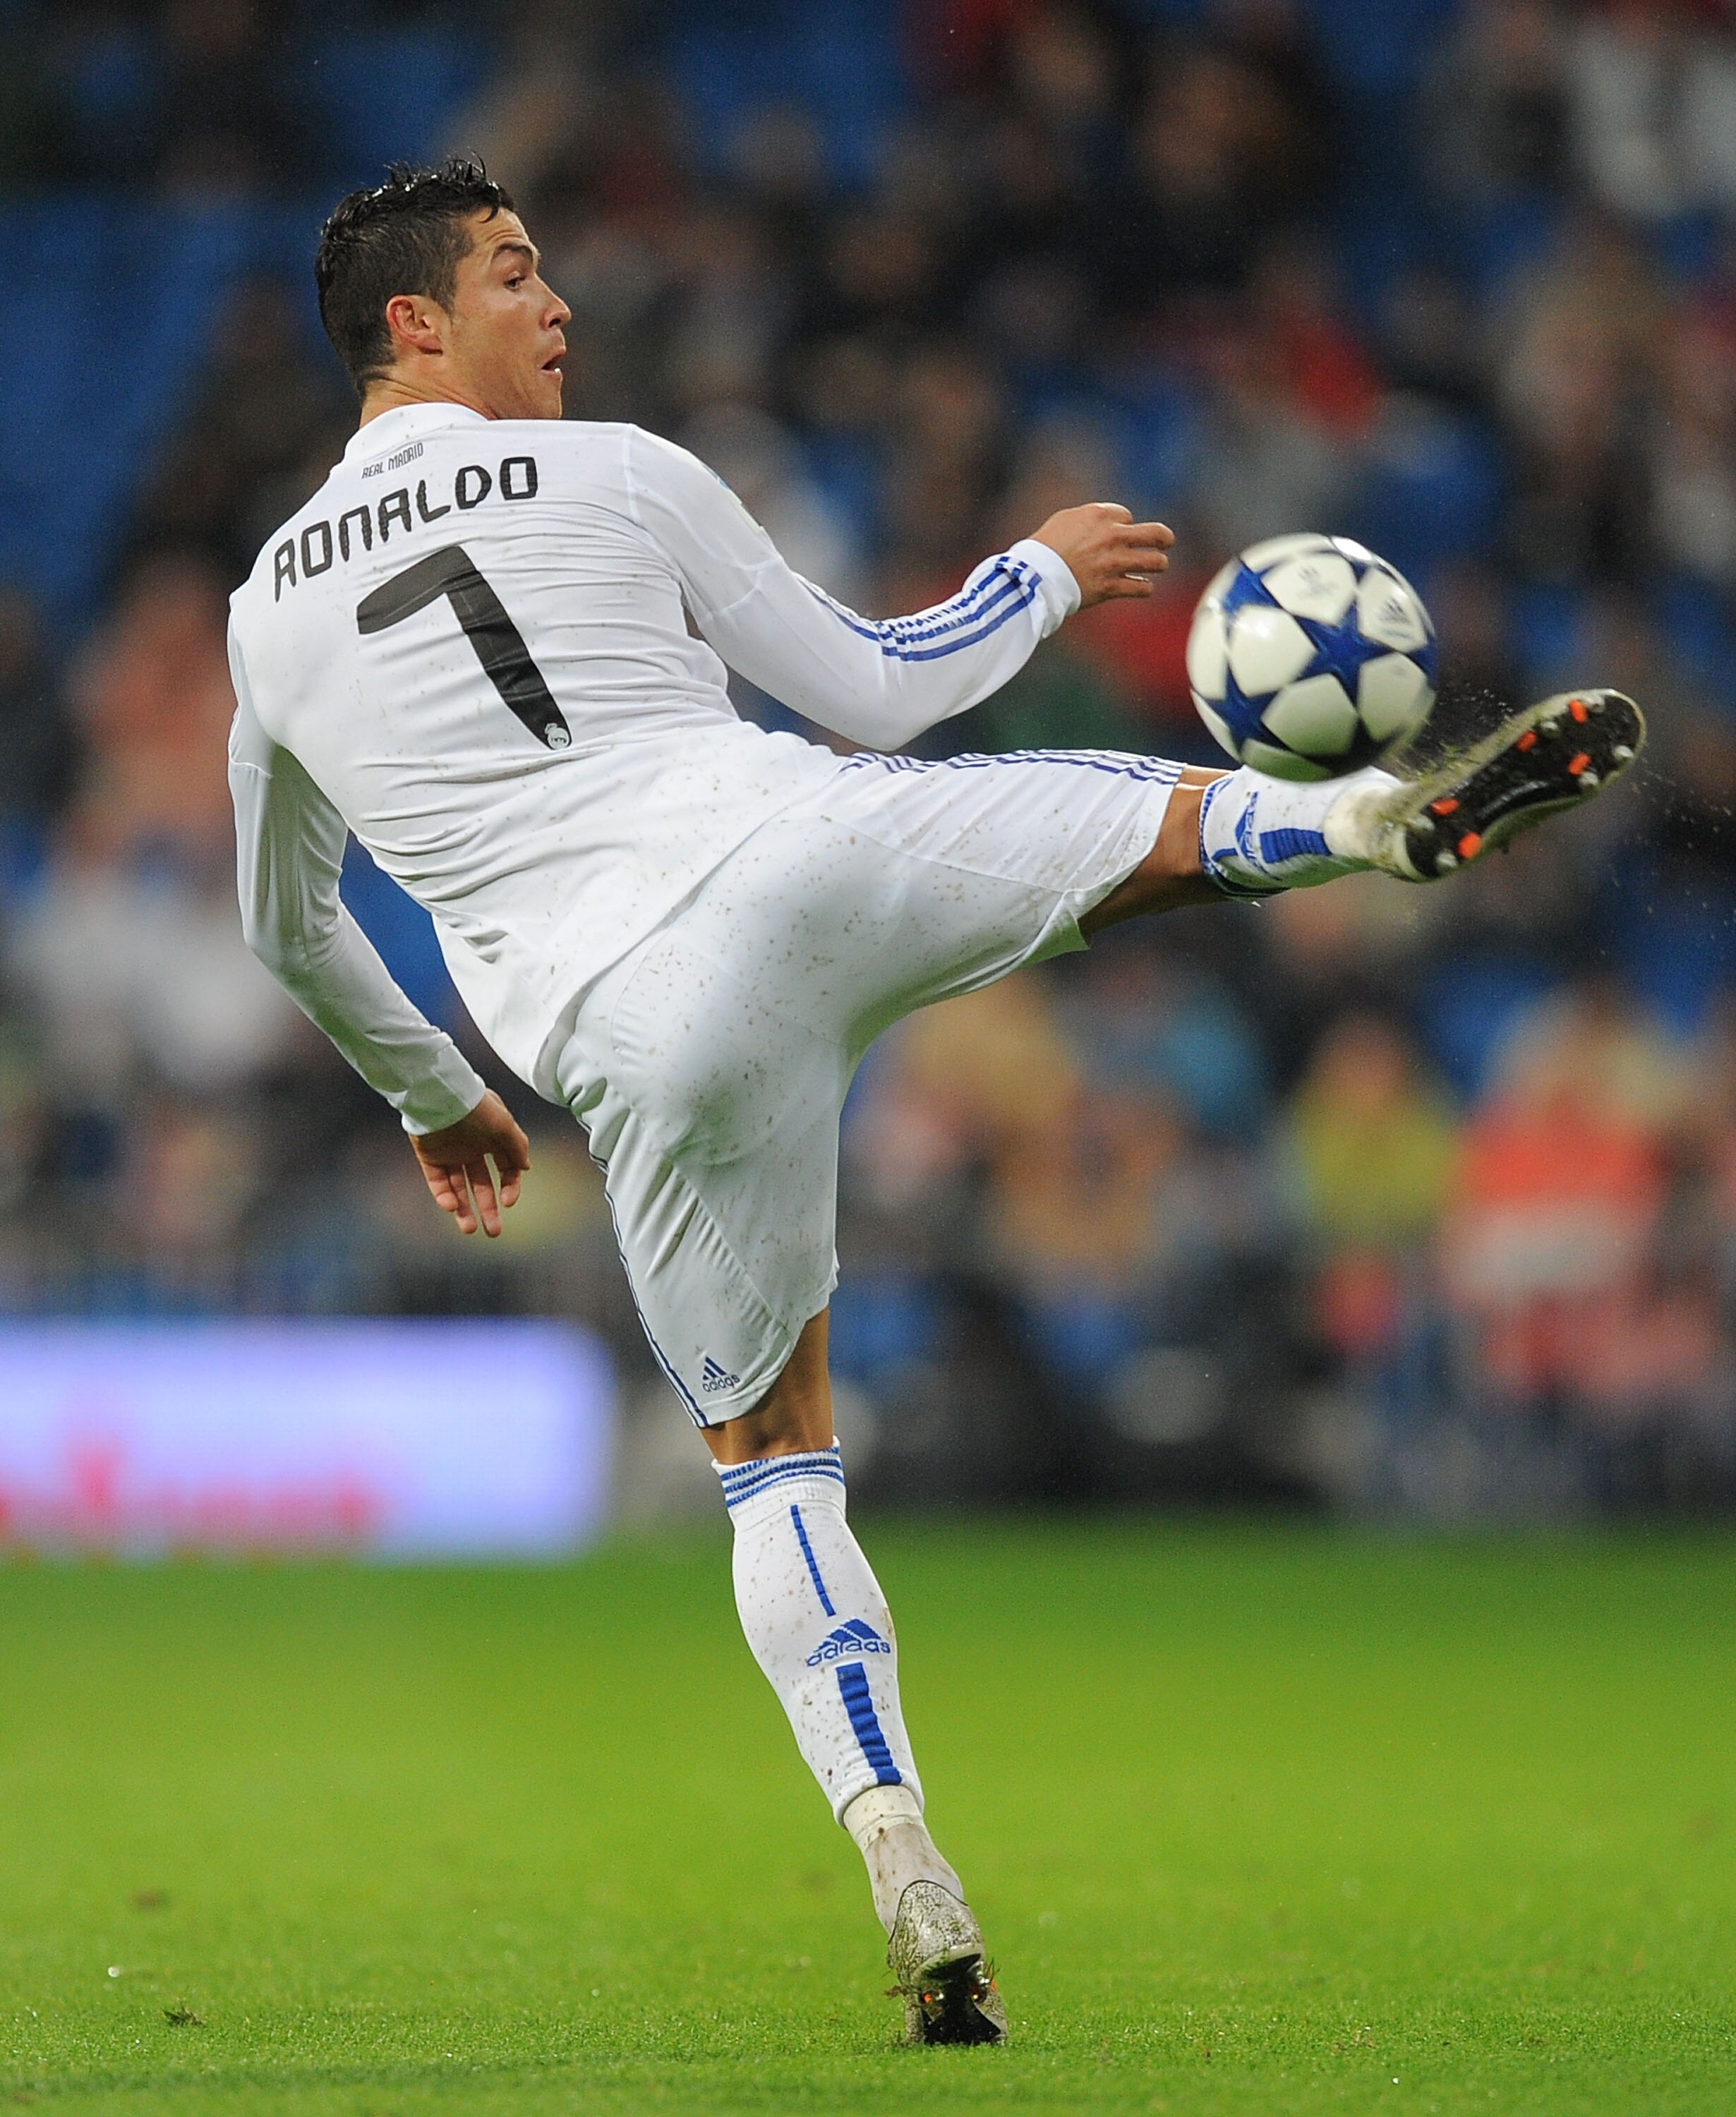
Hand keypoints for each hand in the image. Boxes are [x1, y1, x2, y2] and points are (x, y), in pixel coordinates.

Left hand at [410, 1089, 530, 1237]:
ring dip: (464, 1209)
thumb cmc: (476, 1108)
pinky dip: (444, 1195)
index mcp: (493, 1138)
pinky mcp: (429, 1156)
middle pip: (482, 1184)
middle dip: (488, 1209)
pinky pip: (437, 1181)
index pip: (506, 1168)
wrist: (439, 1096)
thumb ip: (518, 1147)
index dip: (510, 1186)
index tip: (508, 1201)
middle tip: (494, 1233)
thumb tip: (526, 1168)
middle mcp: (472, 1147)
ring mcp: (450, 1153)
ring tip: (470, 1230)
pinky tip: (451, 1206)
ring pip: (459, 1187)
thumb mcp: (505, 1126)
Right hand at [1030, 503, 1174, 608]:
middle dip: (1165, 538)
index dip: (1123, 525)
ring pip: (1156, 562)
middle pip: (1157, 534)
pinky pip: (1143, 588)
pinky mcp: (1111, 587)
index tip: (1116, 534)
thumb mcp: (1065, 520)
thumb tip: (1106, 521)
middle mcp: (1112, 536)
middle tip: (1166, 542)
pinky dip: (1144, 588)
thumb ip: (1090, 518)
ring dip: (1158, 564)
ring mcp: (1114, 563)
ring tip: (1156, 566)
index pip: (1127, 516)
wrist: (1034, 576)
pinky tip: (1142, 586)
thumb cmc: (1044, 547)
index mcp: (1100, 516)